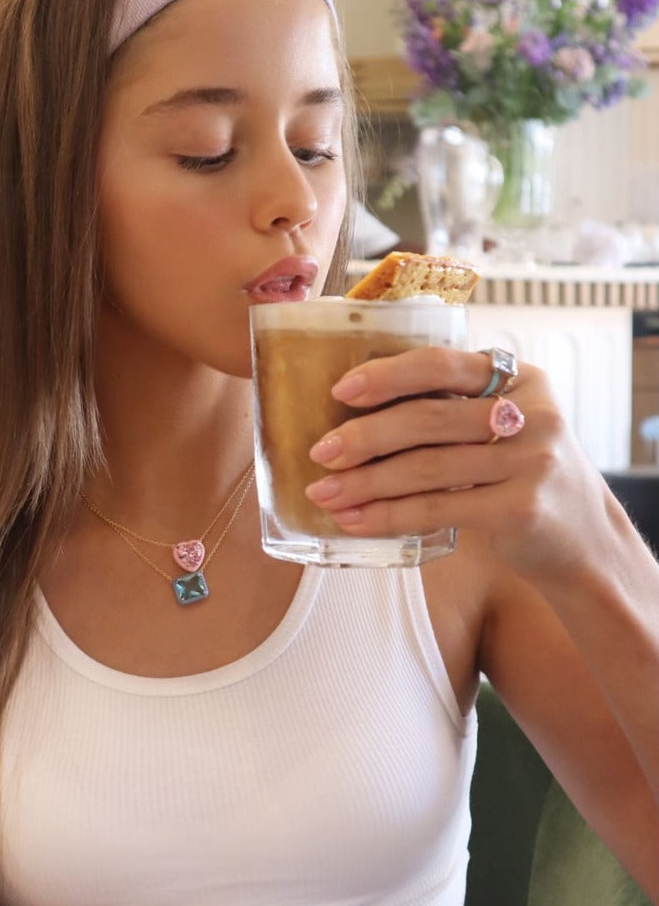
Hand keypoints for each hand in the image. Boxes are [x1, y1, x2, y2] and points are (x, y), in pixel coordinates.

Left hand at [304, 346, 609, 577]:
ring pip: (426, 468)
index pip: (443, 364)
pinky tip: (356, 521)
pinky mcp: (520, 508)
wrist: (585, 542)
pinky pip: (437, 508)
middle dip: (364, 436)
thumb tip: (354, 411)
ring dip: (365, 483)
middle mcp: (531, 413)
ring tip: (324, 493)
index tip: (341, 390)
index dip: (387, 374)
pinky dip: (388, 516)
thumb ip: (455, 410)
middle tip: (320, 452)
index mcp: (521, 377)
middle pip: (428, 418)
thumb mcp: (505, 427)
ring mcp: (530, 461)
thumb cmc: (523, 477)